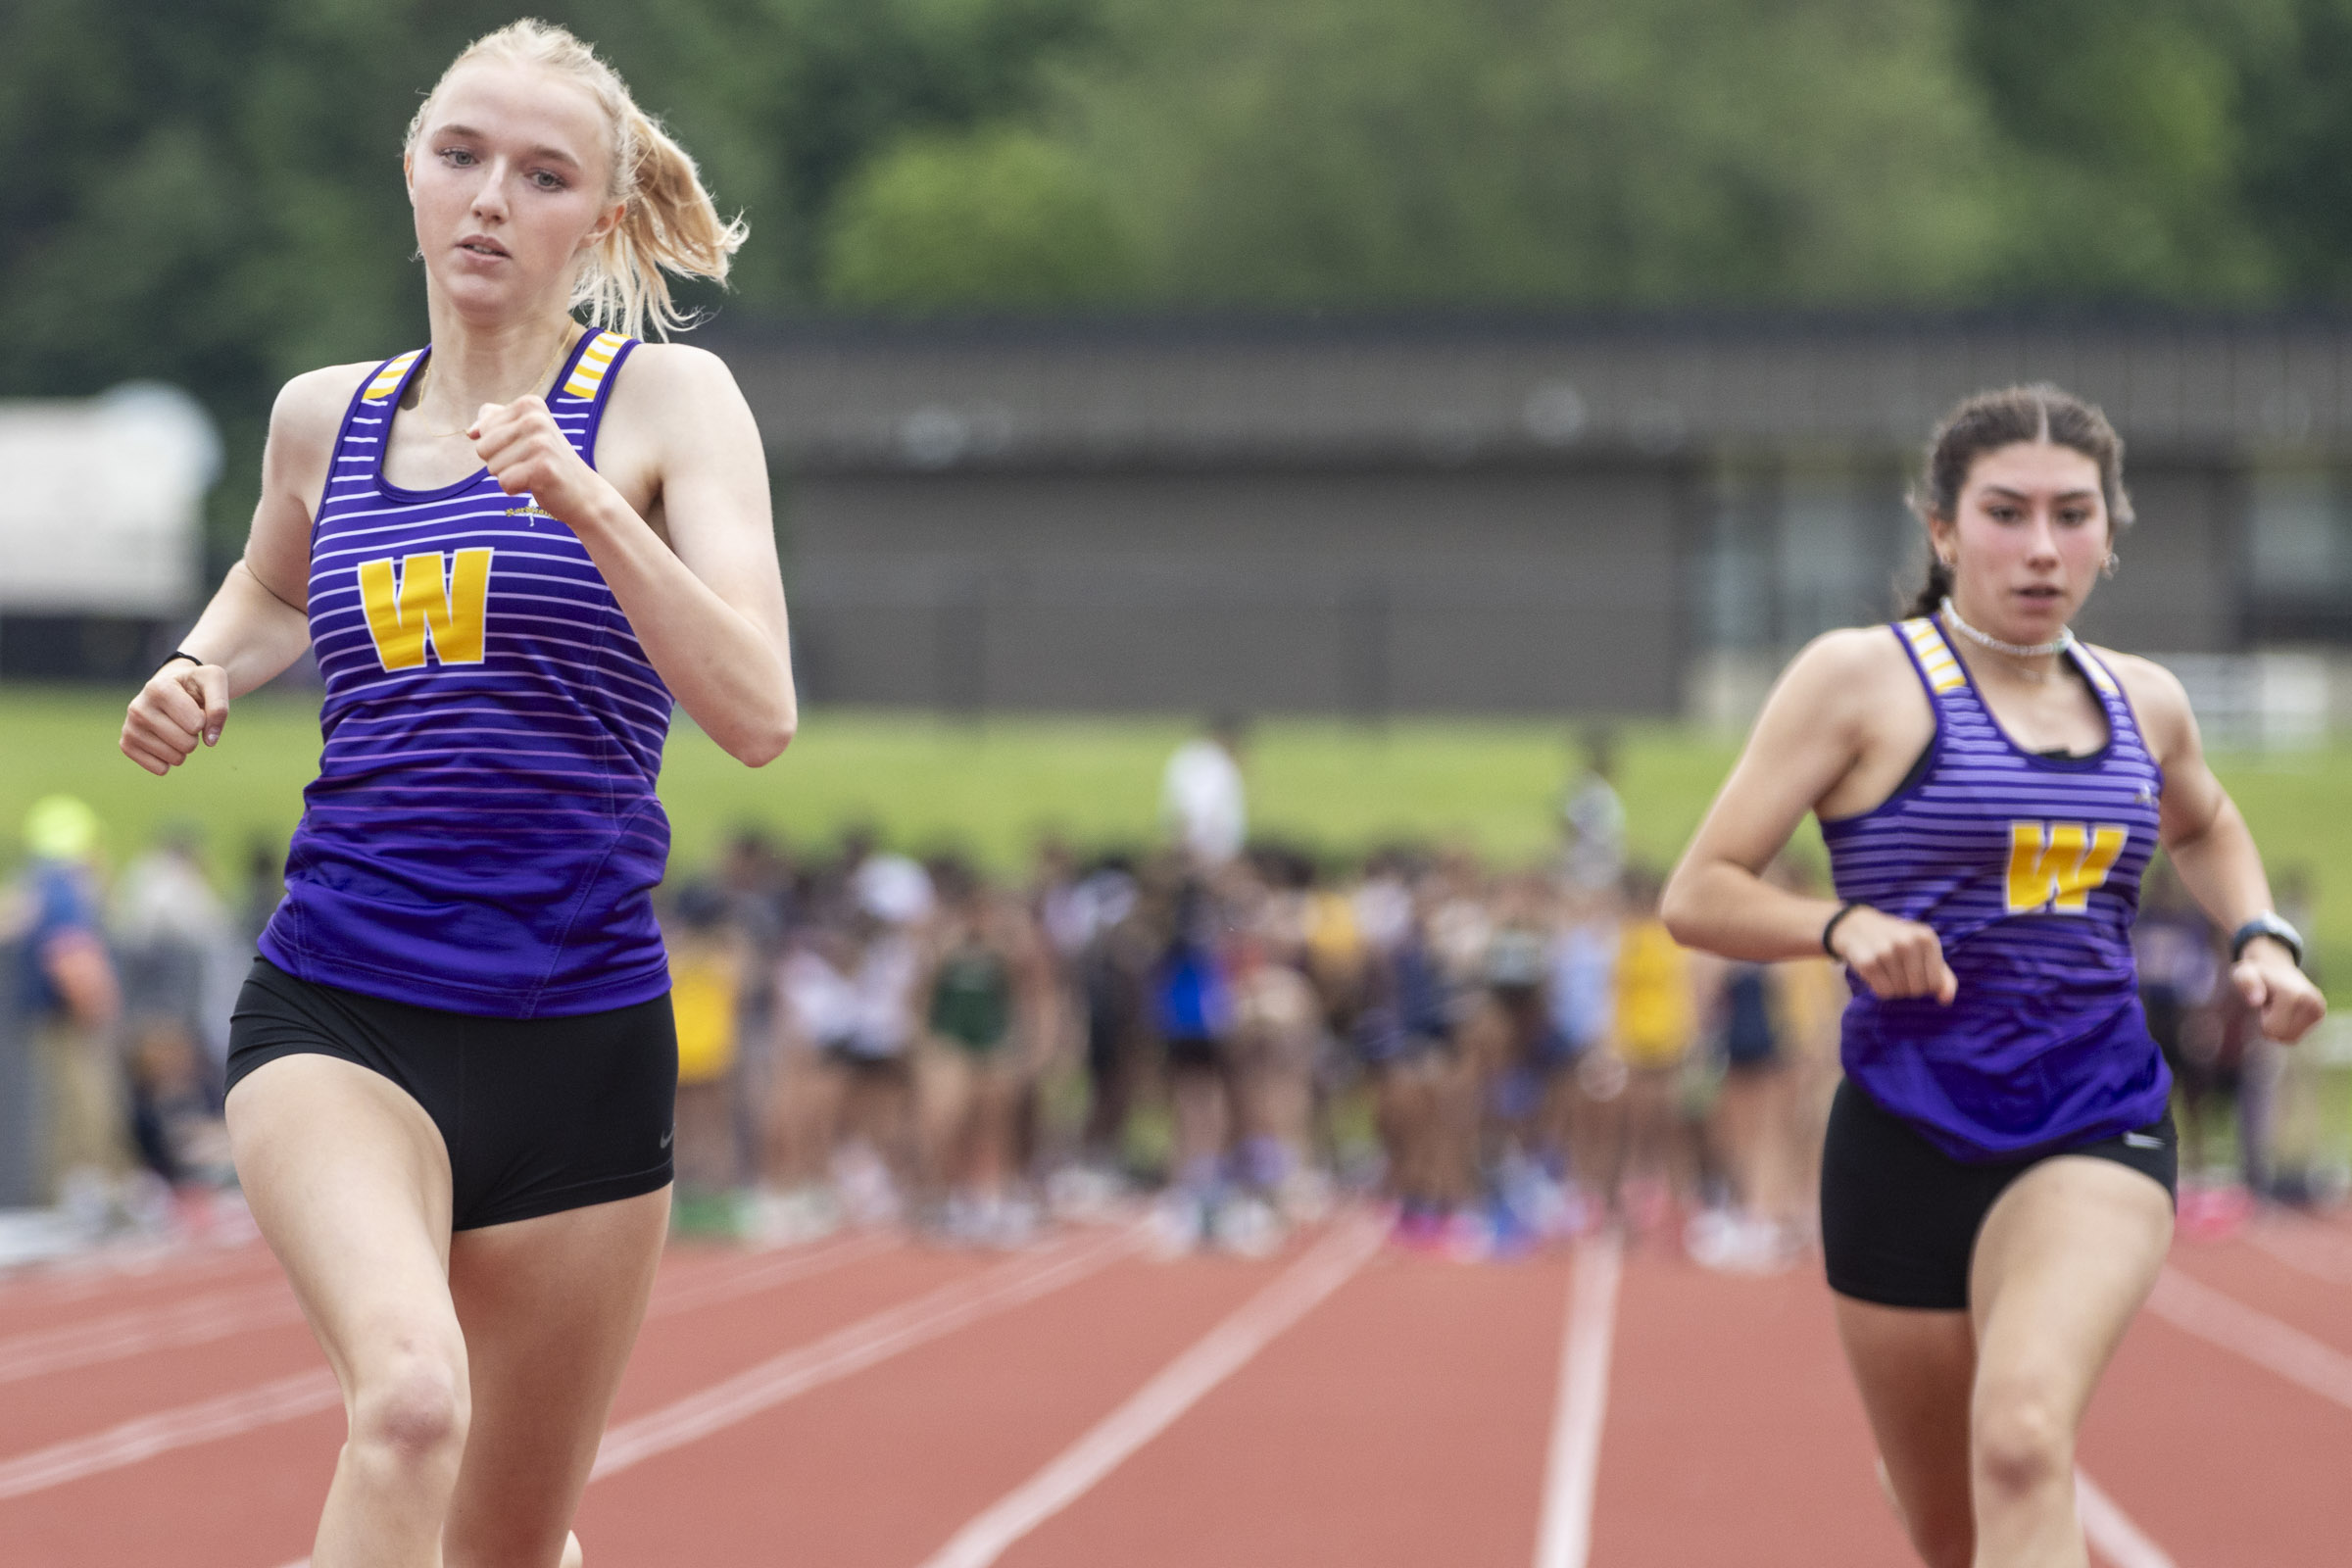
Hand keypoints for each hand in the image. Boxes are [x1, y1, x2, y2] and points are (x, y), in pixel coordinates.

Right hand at [120, 660, 228, 774]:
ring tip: (176, 728)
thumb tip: (210, 740)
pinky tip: (165, 742)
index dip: (205, 720)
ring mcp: (129, 728)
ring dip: (184, 748)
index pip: (197, 724)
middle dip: (195, 736)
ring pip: (176, 759)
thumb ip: (219, 707)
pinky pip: (161, 769)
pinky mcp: (127, 745)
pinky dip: (170, 760)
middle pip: (187, 744)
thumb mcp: (215, 681)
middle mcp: (138, 708)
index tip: (195, 706)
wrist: (170, 687)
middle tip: (186, 721)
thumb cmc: (195, 685)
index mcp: (158, 689)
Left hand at [469, 395, 604, 524]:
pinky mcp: (543, 468)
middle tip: (528, 464)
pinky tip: (537, 485)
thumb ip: (494, 422)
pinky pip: (505, 482)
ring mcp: (541, 442)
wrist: (584, 492)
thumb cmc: (548, 462)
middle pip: (483, 448)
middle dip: (499, 463)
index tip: (524, 448)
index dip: (498, 446)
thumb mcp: (523, 433)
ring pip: (492, 467)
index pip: (483, 429)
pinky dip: (516, 490)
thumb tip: (471, 431)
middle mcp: (535, 418)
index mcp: (529, 404)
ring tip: (533, 473)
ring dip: (509, 477)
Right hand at [1830, 905, 1957, 1003]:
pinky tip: (1876, 973)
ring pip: (1899, 992)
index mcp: (1926, 938)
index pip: (1935, 983)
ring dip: (1894, 988)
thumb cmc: (1897, 941)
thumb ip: (1942, 976)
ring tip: (1887, 971)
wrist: (1857, 926)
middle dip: (1909, 988)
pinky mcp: (1868, 962)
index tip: (1917, 973)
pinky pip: (1883, 992)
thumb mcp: (1924, 951)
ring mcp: (1886, 951)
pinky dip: (1880, 988)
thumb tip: (1946, 1000)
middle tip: (1900, 972)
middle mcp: (1907, 942)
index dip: (1927, 985)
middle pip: (1917, 990)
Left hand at [2232, 941, 2327, 1044]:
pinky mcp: (2320, 1014)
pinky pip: (2297, 1036)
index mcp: (2293, 995)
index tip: (2264, 1003)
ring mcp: (2319, 1008)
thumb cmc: (2256, 973)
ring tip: (2278, 1007)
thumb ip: (2246, 983)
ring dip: (2279, 1027)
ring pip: (2291, 1039)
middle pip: (2283, 1037)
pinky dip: (2288, 1028)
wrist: (2275, 967)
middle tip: (2270, 1005)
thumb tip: (2256, 1002)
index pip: (2272, 1030)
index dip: (2262, 1020)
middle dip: (2270, 1025)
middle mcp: (2311, 1002)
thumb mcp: (2243, 974)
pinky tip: (2286, 1011)